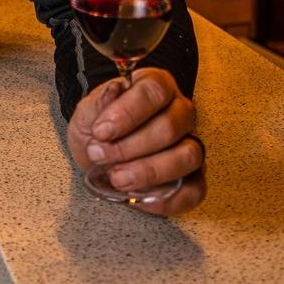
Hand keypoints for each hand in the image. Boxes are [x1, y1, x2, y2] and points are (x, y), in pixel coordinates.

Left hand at [66, 68, 205, 215]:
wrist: (98, 157)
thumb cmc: (97, 129)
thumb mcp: (88, 112)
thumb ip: (100, 102)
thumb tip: (114, 91)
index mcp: (156, 85)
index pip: (154, 90)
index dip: (127, 112)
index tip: (101, 131)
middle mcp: (180, 112)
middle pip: (169, 127)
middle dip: (129, 147)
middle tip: (100, 155)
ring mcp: (191, 145)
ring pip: (187, 156)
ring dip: (148, 172)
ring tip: (117, 177)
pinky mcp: (194, 178)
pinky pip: (194, 191)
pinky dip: (165, 199)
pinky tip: (137, 195)